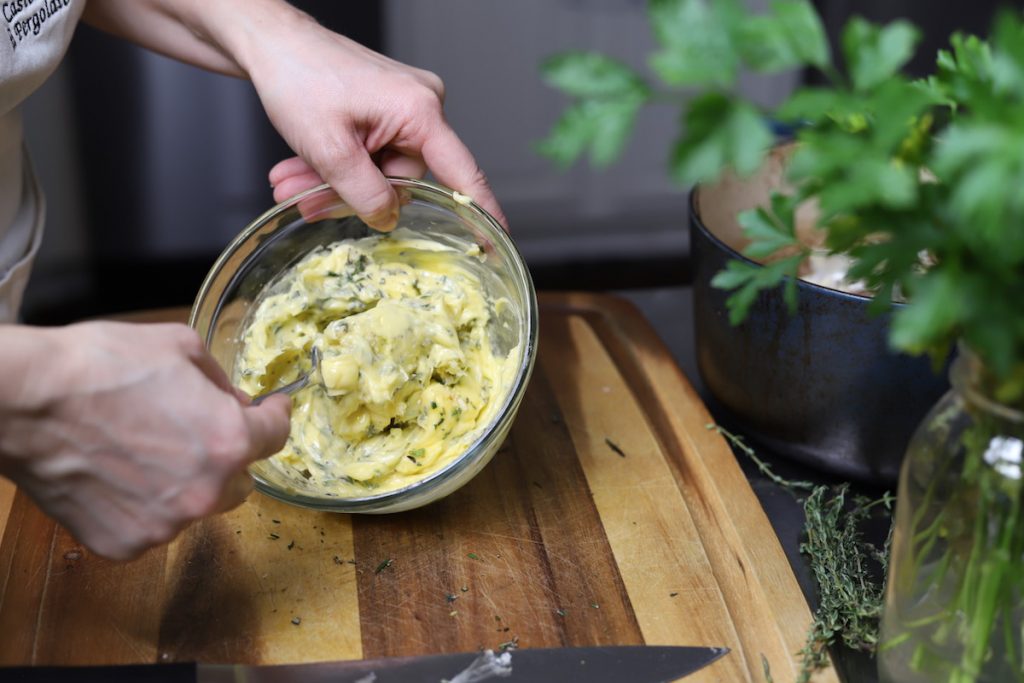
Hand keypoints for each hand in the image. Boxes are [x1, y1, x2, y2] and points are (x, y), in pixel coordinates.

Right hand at [0, 322, 290, 559]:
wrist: (25, 400)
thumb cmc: (100, 365)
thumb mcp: (181, 347)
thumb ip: (221, 382)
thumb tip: (236, 401)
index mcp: (230, 442)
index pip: (276, 436)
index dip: (274, 417)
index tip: (270, 410)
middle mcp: (205, 492)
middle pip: (241, 479)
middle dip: (228, 455)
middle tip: (196, 430)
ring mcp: (165, 524)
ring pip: (197, 506)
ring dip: (187, 483)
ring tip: (145, 450)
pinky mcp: (125, 543)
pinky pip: (154, 525)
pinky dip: (144, 505)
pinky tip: (117, 474)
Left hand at [250, 21, 507, 230]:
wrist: (270, 43)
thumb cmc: (298, 75)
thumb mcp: (329, 148)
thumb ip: (364, 193)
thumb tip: (388, 218)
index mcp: (419, 111)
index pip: (461, 172)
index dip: (480, 211)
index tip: (496, 240)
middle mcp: (420, 105)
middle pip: (401, 177)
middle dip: (352, 193)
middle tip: (308, 202)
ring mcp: (401, 106)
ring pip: (376, 168)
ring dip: (333, 181)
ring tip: (292, 183)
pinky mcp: (382, 108)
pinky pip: (368, 152)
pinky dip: (335, 164)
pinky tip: (301, 168)